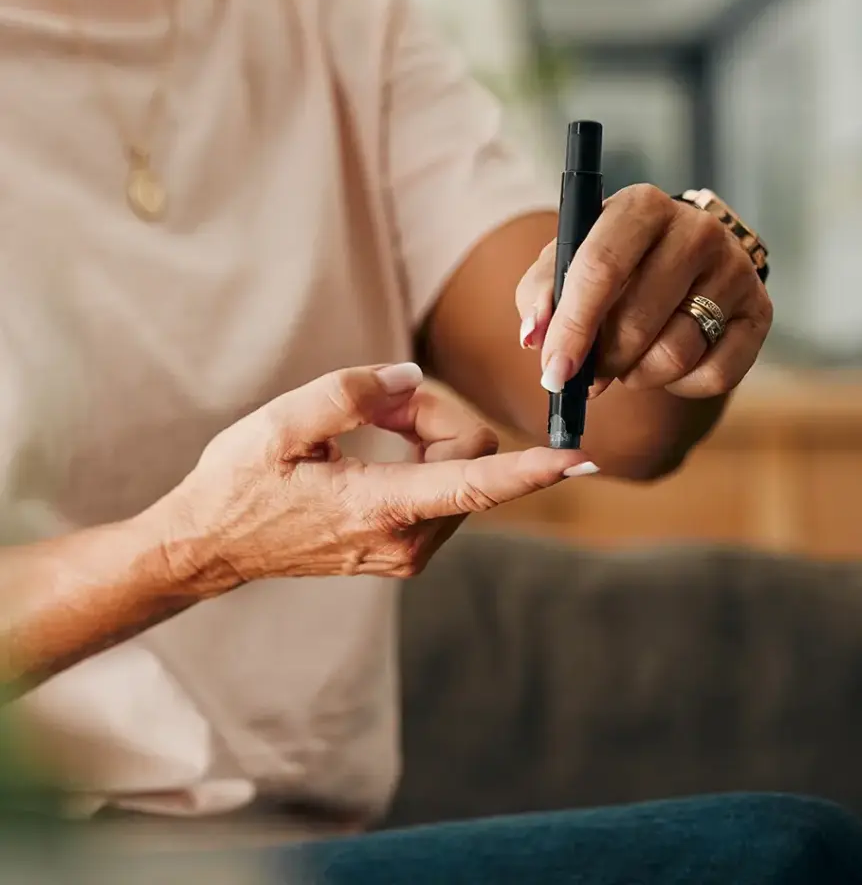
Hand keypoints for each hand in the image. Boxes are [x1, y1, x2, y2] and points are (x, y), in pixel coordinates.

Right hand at [164, 363, 594, 589]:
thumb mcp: (280, 425)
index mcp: (379, 508)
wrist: (213, 546)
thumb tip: (410, 379)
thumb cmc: (240, 483)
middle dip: (436, 415)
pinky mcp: (402, 551)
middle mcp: (405, 540)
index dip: (531, 470)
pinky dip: (422, 456)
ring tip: (365, 427)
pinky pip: (442, 488)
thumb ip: (350, 394)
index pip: (475, 485)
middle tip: (376, 402)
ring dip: (426, 435)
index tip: (579, 459)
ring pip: (459, 471)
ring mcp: (406, 553)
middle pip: (469, 457)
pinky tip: (376, 449)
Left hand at [516, 185, 772, 398]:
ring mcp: (735, 269)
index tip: (554, 373)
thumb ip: (540, 296)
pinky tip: (668, 364)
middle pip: (637, 320)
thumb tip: (535, 336)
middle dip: (603, 361)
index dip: (573, 328)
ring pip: (675, 353)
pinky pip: (716, 376)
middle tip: (589, 375)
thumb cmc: (610, 265)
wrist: (678, 261)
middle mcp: (697, 229)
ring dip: (639, 374)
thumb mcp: (564, 265)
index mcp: (642, 205)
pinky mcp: (760, 311)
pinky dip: (681, 385)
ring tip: (629, 361)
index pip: (601, 269)